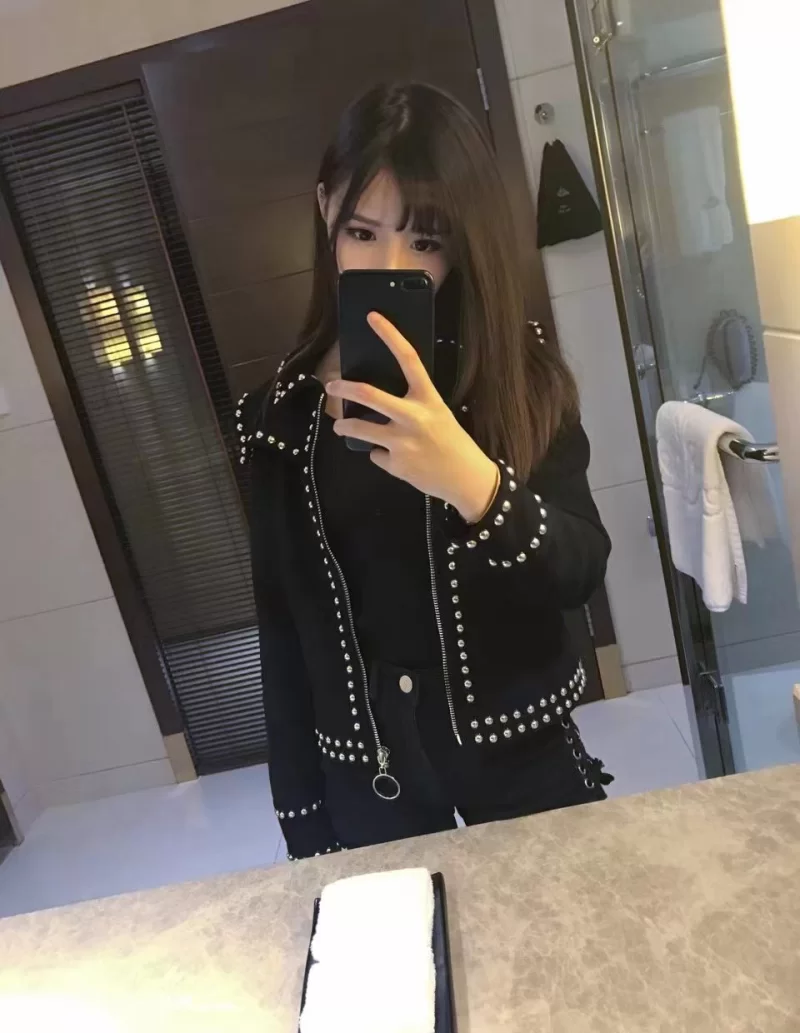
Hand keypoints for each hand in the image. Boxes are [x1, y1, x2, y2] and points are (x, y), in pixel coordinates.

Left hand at [326, 312, 498, 522]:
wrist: (466, 478)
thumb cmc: (452, 442)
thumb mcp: (437, 413)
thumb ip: (412, 404)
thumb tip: (377, 401)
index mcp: (428, 398)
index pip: (408, 358)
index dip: (389, 335)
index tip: (372, 318)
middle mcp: (414, 416)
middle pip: (369, 394)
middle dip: (343, 388)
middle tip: (331, 386)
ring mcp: (403, 441)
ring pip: (360, 428)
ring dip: (344, 426)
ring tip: (341, 427)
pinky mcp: (396, 464)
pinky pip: (376, 454)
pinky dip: (380, 455)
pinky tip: (396, 459)